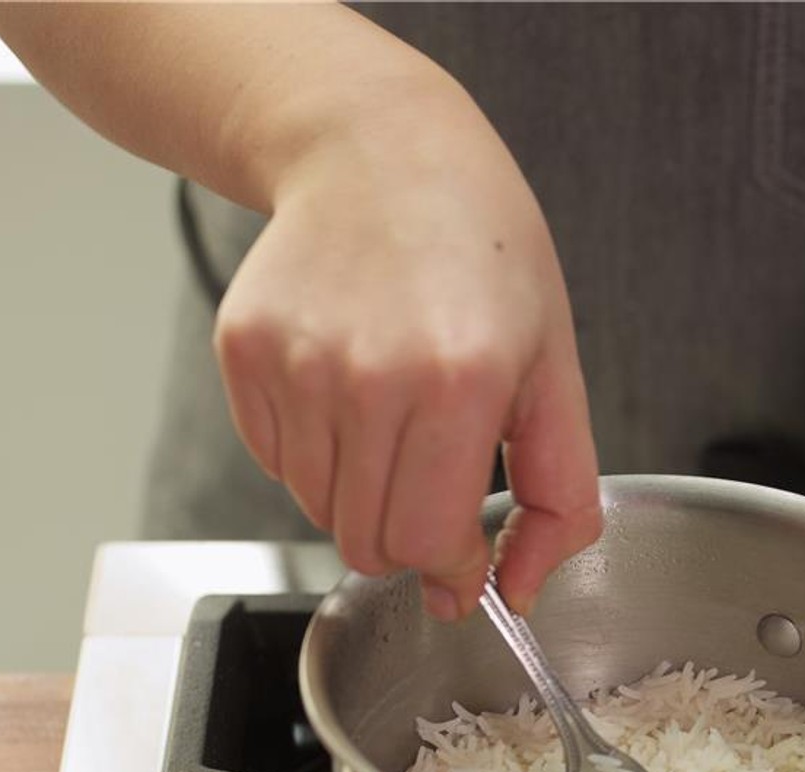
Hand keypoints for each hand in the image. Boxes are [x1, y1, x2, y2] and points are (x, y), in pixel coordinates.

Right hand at [213, 86, 599, 617]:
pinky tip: (349, 388)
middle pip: (365, 542)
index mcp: (458, 384)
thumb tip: (521, 590)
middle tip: (436, 479)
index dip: (452, 567)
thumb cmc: (483, 251)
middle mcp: (366, 377)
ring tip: (395, 415)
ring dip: (361, 493)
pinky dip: (315, 454)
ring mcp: (295, 363)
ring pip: (317, 509)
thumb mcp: (558, 367)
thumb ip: (559, 494)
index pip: (427, 543)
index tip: (467, 557)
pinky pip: (275, 461)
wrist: (379, 148)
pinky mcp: (244, 351)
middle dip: (410, 538)